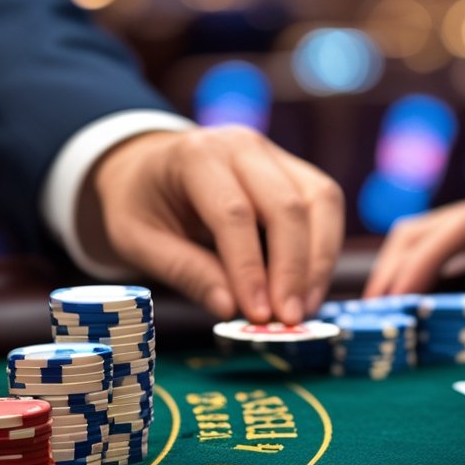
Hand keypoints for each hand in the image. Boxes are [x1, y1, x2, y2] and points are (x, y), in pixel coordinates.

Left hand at [87, 126, 344, 323]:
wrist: (148, 165)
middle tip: (290, 319)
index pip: (234, 213)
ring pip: (320, 201)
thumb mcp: (138, 240)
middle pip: (286, 205)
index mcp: (196, 156)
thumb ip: (185, 271)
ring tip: (306, 308)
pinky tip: (310, 287)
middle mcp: (243, 146)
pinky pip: (326, 206)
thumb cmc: (140, 203)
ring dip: (319, 260)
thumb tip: (231, 309)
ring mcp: (276, 154)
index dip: (250, 268)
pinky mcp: (297, 171)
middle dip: (293, 269)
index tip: (258, 314)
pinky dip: (324, 250)